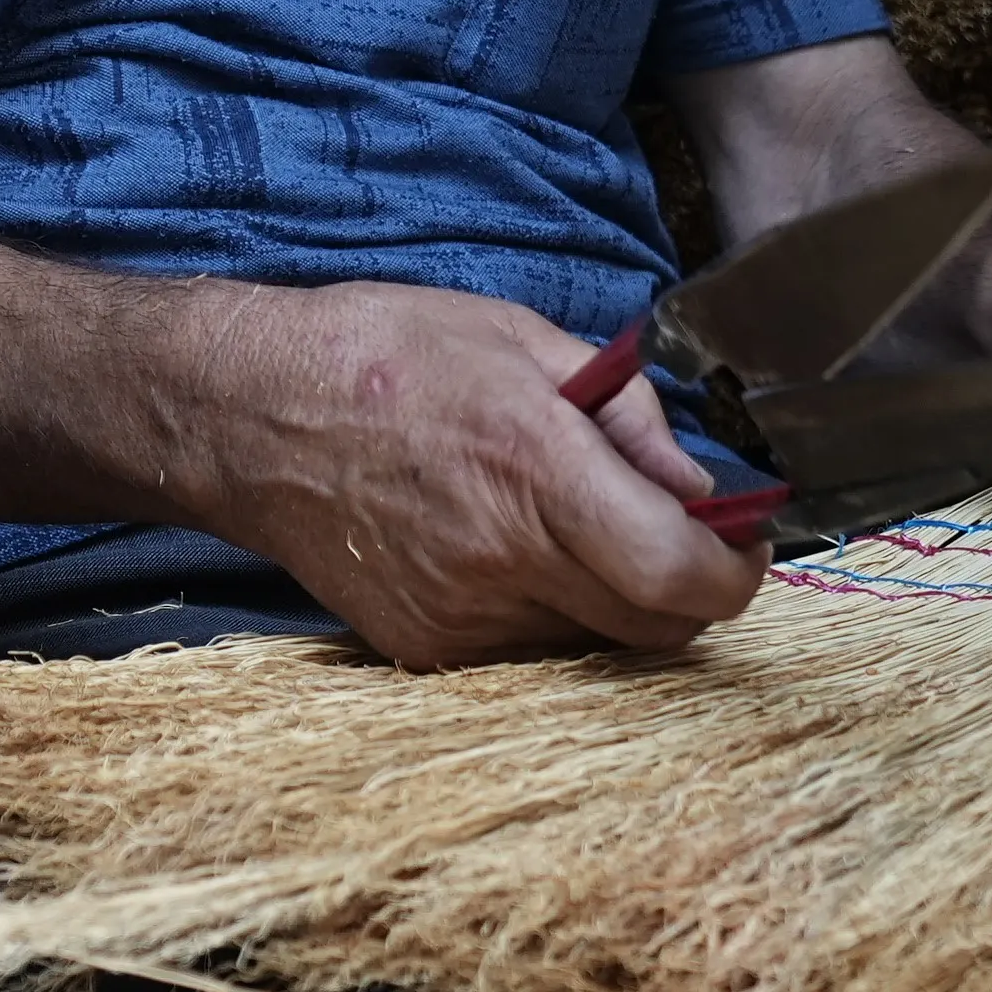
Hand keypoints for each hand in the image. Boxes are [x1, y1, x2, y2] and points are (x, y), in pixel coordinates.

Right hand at [174, 278, 768, 666]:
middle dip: (687, 590)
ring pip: (596, 646)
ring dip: (613, 602)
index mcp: (535, 469)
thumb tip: (699, 487)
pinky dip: (546, 614)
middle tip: (674, 535)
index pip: (678, 576)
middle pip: (656, 630)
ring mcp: (459, 617)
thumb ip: (627, 414)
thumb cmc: (386, 355)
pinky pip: (528, 652)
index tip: (742, 543)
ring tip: (568, 528)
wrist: (250, 416)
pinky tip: (506, 551)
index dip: (735, 573)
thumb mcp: (521, 339)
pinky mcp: (423, 648)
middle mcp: (501, 559)